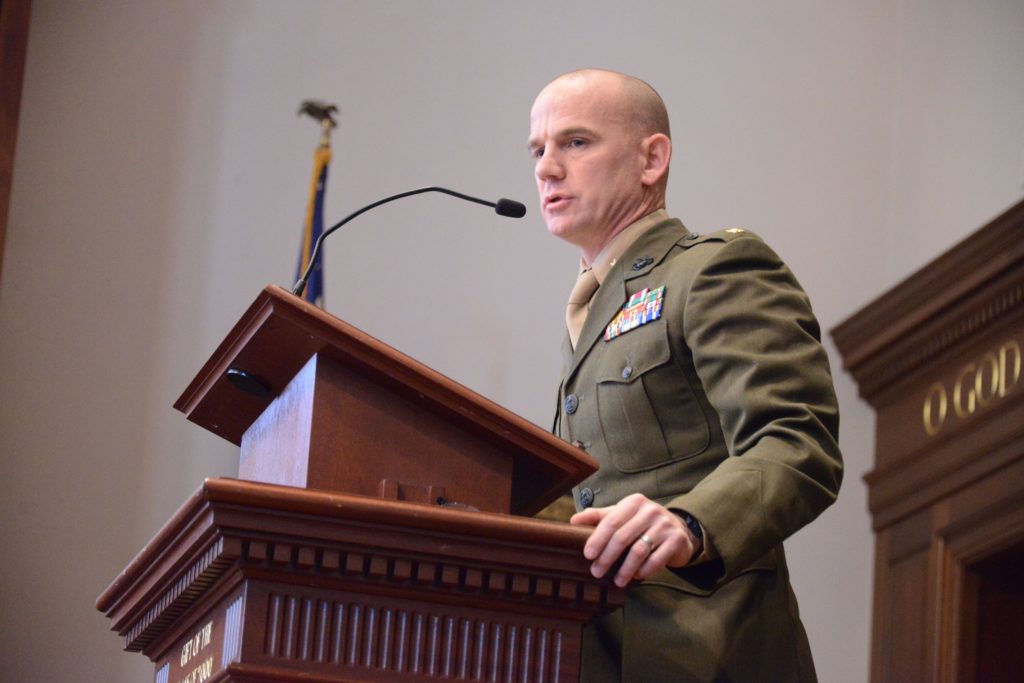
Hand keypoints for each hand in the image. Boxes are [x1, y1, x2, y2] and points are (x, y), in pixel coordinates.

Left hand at [570, 493, 698, 586]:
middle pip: (623, 537)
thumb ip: (599, 517)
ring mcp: (665, 525)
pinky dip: (644, 571)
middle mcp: (650, 510)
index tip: (588, 555)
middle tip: (597, 572)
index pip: (612, 521)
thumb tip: (573, 520)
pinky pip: (656, 559)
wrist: (678, 529)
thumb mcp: (622, 515)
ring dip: (625, 569)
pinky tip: (636, 577)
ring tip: (617, 581)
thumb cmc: (642, 523)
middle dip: (607, 557)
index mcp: (634, 502)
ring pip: (639, 550)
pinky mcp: (676, 540)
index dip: (598, 539)